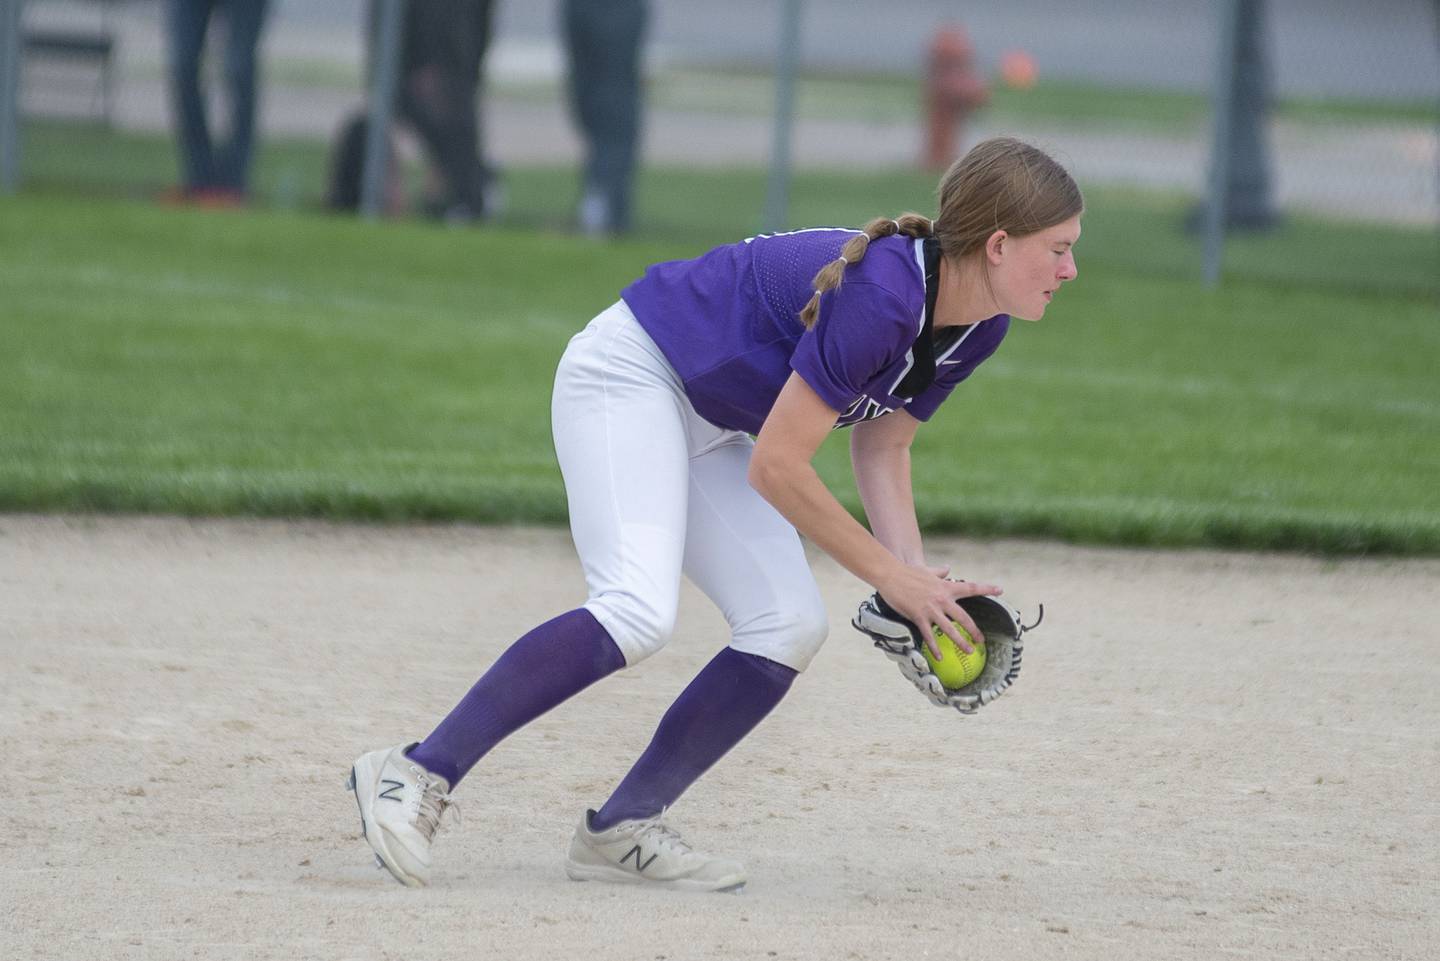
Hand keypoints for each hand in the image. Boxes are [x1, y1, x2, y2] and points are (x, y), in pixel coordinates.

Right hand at [875, 564, 1001, 658]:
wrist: (891, 575)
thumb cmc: (908, 572)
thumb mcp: (927, 570)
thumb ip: (939, 572)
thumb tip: (947, 569)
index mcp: (946, 587)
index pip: (971, 588)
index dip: (987, 589)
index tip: (1000, 590)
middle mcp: (942, 599)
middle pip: (963, 617)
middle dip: (974, 630)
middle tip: (982, 640)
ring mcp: (931, 609)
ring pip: (949, 629)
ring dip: (960, 642)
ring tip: (969, 651)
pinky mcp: (919, 616)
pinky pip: (929, 635)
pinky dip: (934, 647)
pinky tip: (938, 657)